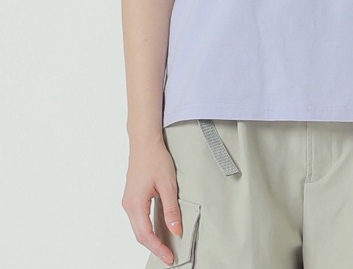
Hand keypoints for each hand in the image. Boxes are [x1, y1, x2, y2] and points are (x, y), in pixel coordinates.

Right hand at [121, 136, 182, 264]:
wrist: (144, 141)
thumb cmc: (155, 158)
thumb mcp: (168, 185)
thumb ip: (171, 210)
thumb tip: (176, 231)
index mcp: (136, 204)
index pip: (146, 235)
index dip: (158, 249)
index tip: (169, 258)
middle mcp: (128, 205)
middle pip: (140, 235)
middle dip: (155, 247)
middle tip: (169, 256)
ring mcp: (129, 201)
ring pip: (138, 227)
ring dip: (151, 238)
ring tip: (166, 246)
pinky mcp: (132, 196)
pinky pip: (138, 219)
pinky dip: (147, 228)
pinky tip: (158, 230)